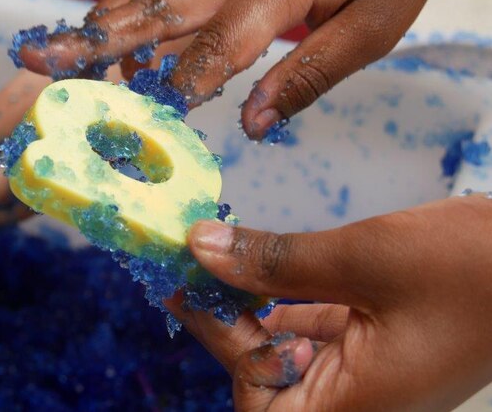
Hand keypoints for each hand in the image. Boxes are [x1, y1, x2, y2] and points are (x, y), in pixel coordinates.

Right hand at [15, 0, 473, 138]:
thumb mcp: (372, 27)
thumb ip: (308, 75)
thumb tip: (253, 126)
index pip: (216, 44)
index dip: (179, 86)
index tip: (140, 123)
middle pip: (153, 9)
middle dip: (93, 42)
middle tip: (35, 63)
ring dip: (96, 25)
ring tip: (47, 52)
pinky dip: (124, 7)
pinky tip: (100, 30)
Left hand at [166, 195, 491, 410]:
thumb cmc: (476, 268)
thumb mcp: (363, 257)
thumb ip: (275, 261)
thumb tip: (201, 249)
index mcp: (358, 406)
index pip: (259, 399)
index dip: (218, 344)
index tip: (184, 286)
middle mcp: (364, 403)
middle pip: (271, 382)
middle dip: (230, 330)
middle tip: (198, 275)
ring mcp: (376, 379)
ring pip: (292, 357)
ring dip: (254, 314)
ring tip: (220, 269)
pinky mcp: (385, 351)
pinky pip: (323, 340)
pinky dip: (291, 309)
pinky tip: (269, 281)